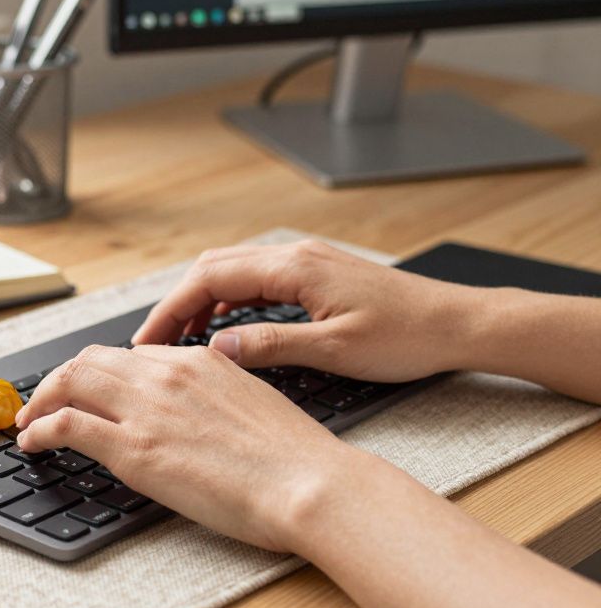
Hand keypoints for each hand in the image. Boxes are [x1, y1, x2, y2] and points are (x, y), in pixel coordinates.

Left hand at [13, 344, 358, 550]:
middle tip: (44, 401)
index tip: (90, 391)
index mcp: (198, 360)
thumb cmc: (295, 458)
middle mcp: (166, 374)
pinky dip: (39, 429)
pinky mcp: (134, 448)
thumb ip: (214, 395)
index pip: (132, 356)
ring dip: (41, 399)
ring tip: (28, 420)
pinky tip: (31, 442)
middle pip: (91, 360)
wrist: (308, 483)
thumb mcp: (253, 402)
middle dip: (60, 379)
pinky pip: (66, 424)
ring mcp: (147, 409)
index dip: (103, 374)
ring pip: (70, 380)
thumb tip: (193, 410)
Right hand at [132, 240, 479, 382]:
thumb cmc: (408, 337)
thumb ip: (269, 347)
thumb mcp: (334, 351)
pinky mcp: (315, 276)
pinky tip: (223, 329)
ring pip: (232, 272)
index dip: (171, 310)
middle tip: (153, 344)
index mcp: (295, 268)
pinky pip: (255, 281)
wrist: (459, 324)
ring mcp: (306, 263)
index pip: (209, 278)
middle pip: (212, 268)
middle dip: (177, 304)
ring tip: (181, 341)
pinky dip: (228, 302)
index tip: (149, 341)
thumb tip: (215, 351)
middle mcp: (296, 256)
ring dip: (201, 303)